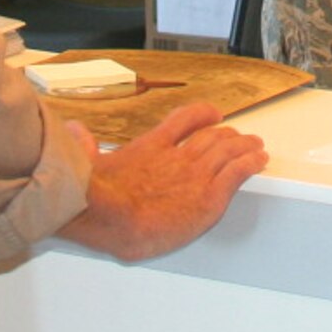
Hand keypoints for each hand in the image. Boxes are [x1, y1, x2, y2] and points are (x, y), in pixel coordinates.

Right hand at [59, 102, 267, 260]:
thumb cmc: (96, 199)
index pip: (182, 121)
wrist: (112, 215)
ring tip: (256, 146)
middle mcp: (176, 156)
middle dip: (228, 136)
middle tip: (240, 137)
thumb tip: (73, 131)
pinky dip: (251, 164)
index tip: (212, 115)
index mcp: (150, 147)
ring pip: (227, 151)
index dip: (201, 115)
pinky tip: (259, 161)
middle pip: (210, 137)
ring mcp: (194, 174)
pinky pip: (237, 173)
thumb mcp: (86, 166)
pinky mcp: (209, 196)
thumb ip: (83, 147)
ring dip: (245, 147)